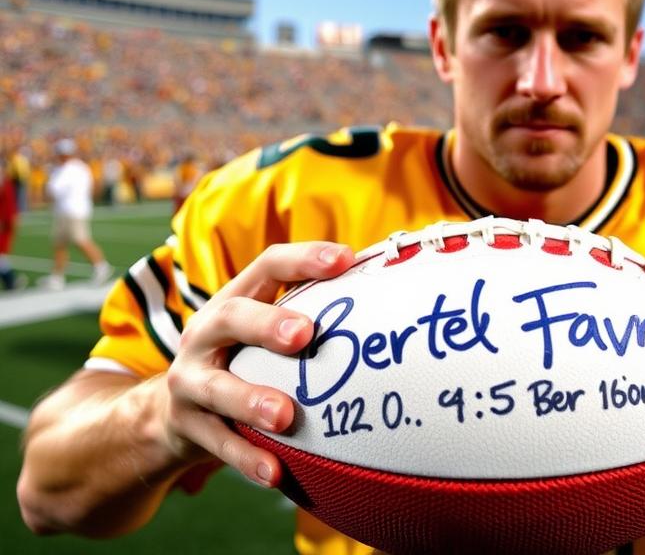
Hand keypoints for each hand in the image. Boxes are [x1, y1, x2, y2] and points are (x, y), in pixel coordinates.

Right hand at [163, 242, 353, 487]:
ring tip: (285, 416)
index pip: (267, 267)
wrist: (168, 413)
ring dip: (251, 400)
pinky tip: (275, 474)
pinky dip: (247, 458)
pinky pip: (217, 443)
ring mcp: (190, 380)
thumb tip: (388, 306)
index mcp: (235, 300)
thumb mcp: (261, 333)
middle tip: (305, 335)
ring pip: (216, 386)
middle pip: (231, 316)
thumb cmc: (242, 361)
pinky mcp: (186, 425)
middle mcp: (206, 334)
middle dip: (267, 323)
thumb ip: (307, 317)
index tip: (345, 260)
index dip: (304, 259)